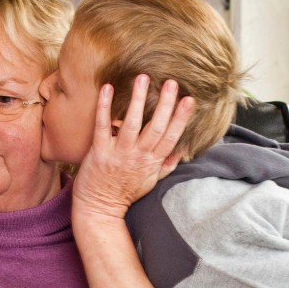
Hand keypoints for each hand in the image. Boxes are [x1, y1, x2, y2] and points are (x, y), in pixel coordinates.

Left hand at [72, 74, 193, 218]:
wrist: (100, 209)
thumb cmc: (125, 193)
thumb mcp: (152, 181)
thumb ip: (167, 163)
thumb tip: (183, 148)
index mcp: (152, 161)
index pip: (172, 137)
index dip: (181, 118)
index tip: (189, 99)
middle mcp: (138, 156)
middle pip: (156, 127)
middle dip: (165, 104)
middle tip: (172, 82)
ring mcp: (119, 153)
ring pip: (132, 123)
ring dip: (139, 99)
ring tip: (144, 78)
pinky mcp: (99, 152)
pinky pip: (102, 125)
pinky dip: (104, 106)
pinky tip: (107, 88)